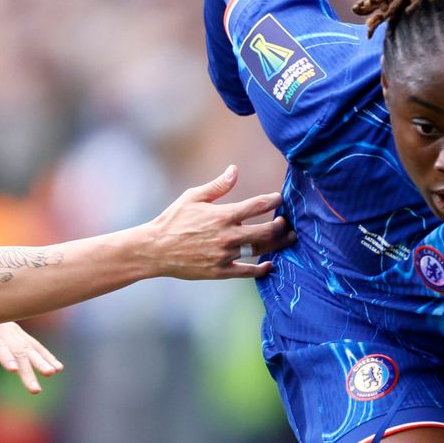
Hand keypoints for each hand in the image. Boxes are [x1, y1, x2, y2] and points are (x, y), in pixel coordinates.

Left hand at [0, 322, 63, 392]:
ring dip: (42, 361)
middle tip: (35, 388)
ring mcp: (11, 330)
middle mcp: (0, 329)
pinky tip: (57, 368)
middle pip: (16, 350)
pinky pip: (33, 344)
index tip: (14, 370)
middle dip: (28, 369)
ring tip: (52, 373)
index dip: (5, 357)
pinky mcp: (17, 332)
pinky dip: (46, 355)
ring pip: (29, 347)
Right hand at [140, 165, 291, 278]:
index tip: (279, 198)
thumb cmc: (173, 220)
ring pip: (260, 250)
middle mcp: (228, 236)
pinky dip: (261, 269)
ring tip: (288, 239)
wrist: (156, 249)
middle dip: (280, 225)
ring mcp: (226, 255)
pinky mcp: (221, 271)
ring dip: (278, 244)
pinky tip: (269, 265)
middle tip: (286, 222)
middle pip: (266, 230)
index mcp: (224, 215)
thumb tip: (235, 170)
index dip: (273, 200)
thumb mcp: (193, 197)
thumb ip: (217, 186)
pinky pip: (248, 272)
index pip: (258, 205)